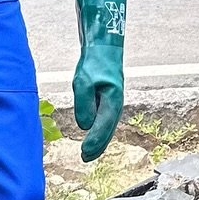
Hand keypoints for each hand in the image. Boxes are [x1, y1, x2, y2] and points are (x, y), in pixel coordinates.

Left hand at [72, 0, 127, 161]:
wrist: (103, 41)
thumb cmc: (94, 61)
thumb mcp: (83, 82)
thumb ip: (84, 105)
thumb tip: (84, 125)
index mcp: (113, 99)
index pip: (102, 127)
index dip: (93, 143)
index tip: (84, 155)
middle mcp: (115, 101)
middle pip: (107, 128)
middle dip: (97, 144)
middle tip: (86, 157)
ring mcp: (112, 96)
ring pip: (106, 122)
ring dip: (98, 136)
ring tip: (89, 150)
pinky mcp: (107, 92)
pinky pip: (103, 114)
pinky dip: (97, 124)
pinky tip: (91, 128)